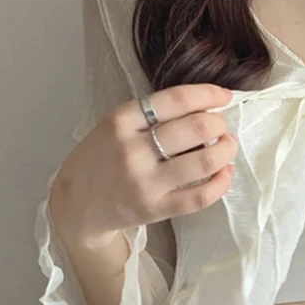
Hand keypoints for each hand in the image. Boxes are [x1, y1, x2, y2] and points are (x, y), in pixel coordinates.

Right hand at [49, 83, 237, 247]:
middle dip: (219, 123)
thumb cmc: (102, 159)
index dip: (208, 95)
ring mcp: (145, 182)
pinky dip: (221, 182)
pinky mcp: (156, 209)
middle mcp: (133, 150)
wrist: (78, 204)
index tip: (223, 96)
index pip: (176, 100)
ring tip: (226, 146)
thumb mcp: (115, 125)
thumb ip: (152, 115)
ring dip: (225, 150)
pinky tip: (224, 173)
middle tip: (221, 126)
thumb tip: (205, 106)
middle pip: (195, 129)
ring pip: (203, 161)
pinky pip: (201, 196)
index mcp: (121, 121)